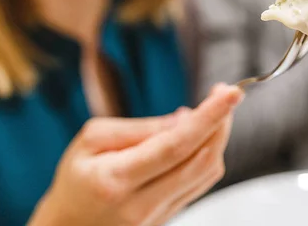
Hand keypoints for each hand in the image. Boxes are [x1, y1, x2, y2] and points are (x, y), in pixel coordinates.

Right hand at [28, 84, 242, 225]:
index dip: (209, 117)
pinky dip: (208, 153)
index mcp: (116, 180)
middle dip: (222, 121)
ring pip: (207, 172)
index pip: (176, 145)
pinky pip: (201, 182)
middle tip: (225, 93)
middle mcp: (141, 205)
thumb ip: (140, 129)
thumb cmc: (77, 179)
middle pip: (202, 160)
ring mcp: (158, 216)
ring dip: (217, 136)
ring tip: (207, 111)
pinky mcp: (170, 217)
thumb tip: (185, 119)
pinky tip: (198, 136)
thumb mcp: (92, 141)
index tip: (230, 93)